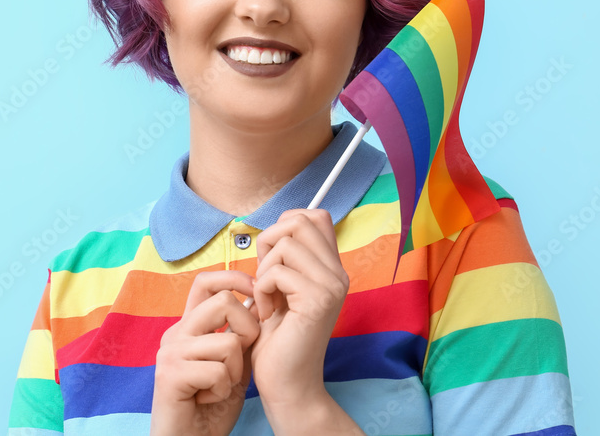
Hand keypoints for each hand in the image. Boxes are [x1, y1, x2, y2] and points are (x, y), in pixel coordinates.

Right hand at [150, 270, 259, 435]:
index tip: (256, 292)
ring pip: (228, 341)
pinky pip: (218, 371)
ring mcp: (171, 353)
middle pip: (224, 302)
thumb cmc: (212, 405)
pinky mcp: (170, 375)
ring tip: (221, 386)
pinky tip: (209, 399)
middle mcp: (177, 333)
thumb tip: (257, 300)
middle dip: (248, 331)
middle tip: (239, 361)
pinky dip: (223, 390)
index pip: (207, 281)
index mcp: (190, 326)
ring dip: (235, 371)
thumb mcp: (234, 364)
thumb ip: (241, 335)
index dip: (235, 278)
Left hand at [250, 208, 349, 415]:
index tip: (272, 257)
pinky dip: (261, 291)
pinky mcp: (318, 300)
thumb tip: (276, 226)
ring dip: (264, 271)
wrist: (287, 384)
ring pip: (286, 244)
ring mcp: (332, 286)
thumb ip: (285, 259)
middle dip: (270, 241)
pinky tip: (266, 315)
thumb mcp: (281, 289)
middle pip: (300, 220)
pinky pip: (277, 272)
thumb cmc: (277, 340)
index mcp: (331, 268)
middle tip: (265, 276)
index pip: (316, 216)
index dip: (286, 224)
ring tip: (266, 300)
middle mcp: (338, 273)